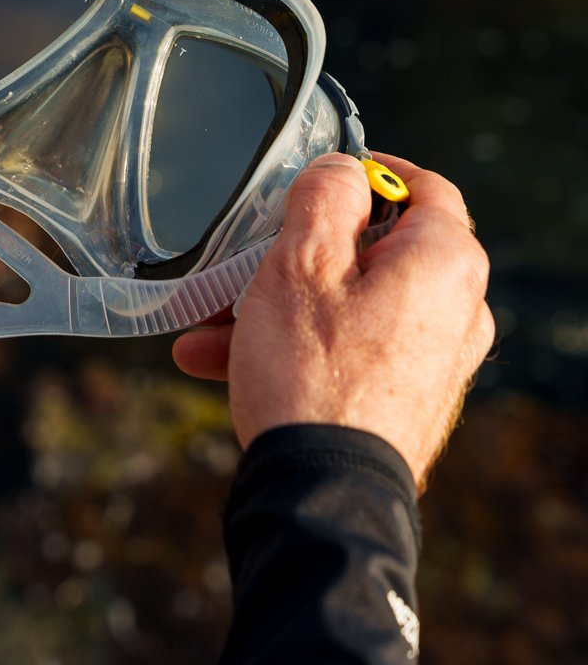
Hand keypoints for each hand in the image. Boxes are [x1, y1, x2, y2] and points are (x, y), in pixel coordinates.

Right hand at [172, 151, 493, 489]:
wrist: (322, 495)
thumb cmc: (313, 374)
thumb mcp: (303, 262)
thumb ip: (325, 197)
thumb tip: (344, 168)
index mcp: (444, 263)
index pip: (424, 185)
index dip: (370, 171)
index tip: (321, 175)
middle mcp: (455, 310)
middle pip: (376, 249)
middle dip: (298, 249)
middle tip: (246, 254)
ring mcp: (431, 361)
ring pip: (350, 303)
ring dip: (279, 303)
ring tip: (209, 320)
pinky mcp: (404, 400)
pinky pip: (347, 349)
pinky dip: (294, 343)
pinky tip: (218, 358)